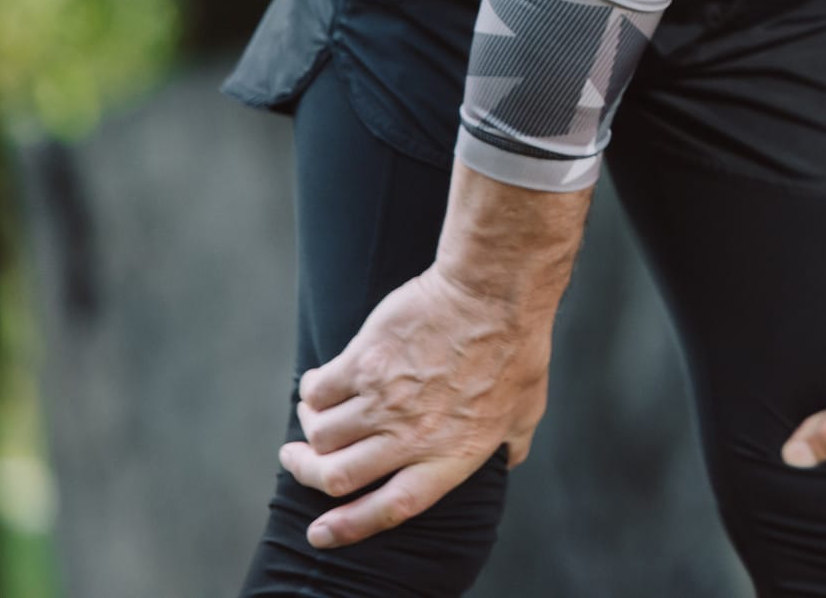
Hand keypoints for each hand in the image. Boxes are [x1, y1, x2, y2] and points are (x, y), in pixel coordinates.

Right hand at [278, 266, 554, 546]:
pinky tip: (320, 382)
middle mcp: (411, 436)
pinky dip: (312, 391)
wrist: (496, 290)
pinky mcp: (364, 363)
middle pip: (337, 476)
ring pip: (322, 434)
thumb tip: (510, 459)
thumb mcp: (527, 407)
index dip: (349, 527)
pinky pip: (319, 391)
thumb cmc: (517, 346)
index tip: (319, 534)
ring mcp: (384, 400)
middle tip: (298, 459)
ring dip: (311, 429)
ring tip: (314, 415)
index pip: (390, 509)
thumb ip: (512, 442)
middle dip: (308, 473)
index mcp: (450, 455)